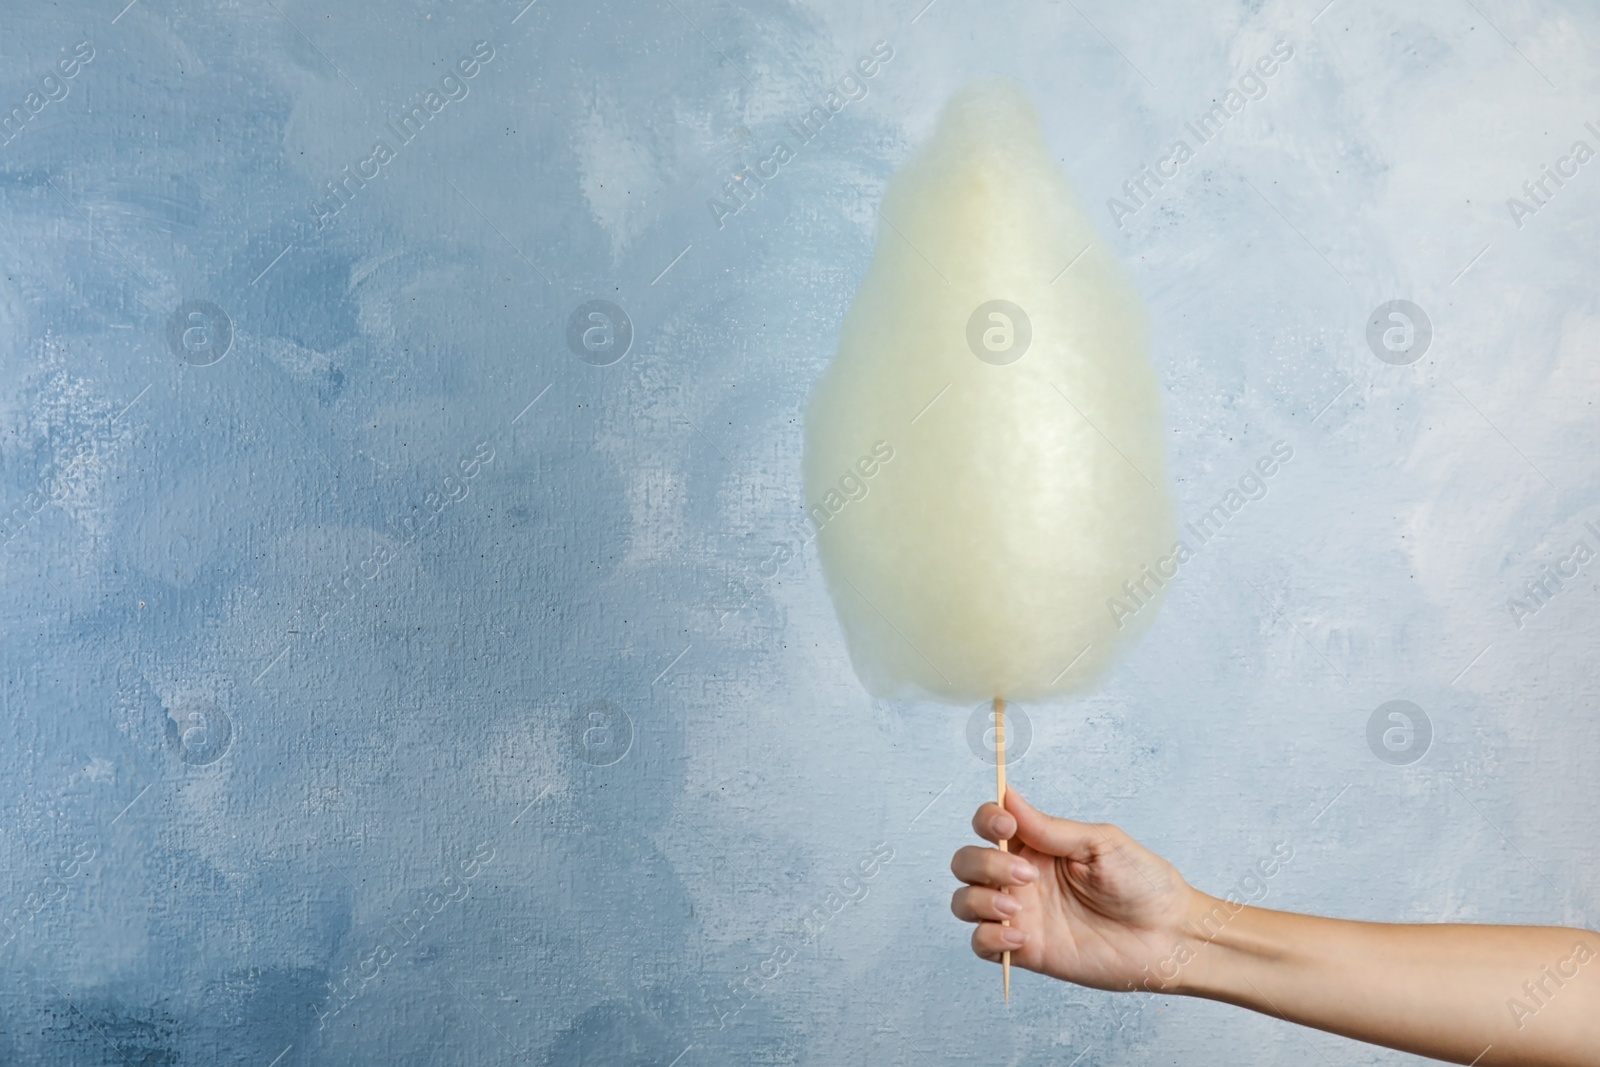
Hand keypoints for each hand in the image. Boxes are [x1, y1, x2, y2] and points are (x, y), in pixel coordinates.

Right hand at [949, 789, 1198, 991]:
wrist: (1168, 935)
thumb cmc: (1142, 884)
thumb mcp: (1099, 843)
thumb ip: (1049, 827)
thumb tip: (1008, 795)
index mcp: (1037, 844)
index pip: (988, 823)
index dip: (986, 820)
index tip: (1006, 826)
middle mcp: (1020, 877)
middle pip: (966, 862)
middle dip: (983, 863)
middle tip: (1026, 874)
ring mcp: (1021, 914)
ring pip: (964, 901)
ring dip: (979, 899)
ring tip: (1016, 906)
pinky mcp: (1026, 950)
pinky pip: (981, 944)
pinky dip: (989, 937)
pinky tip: (1020, 936)